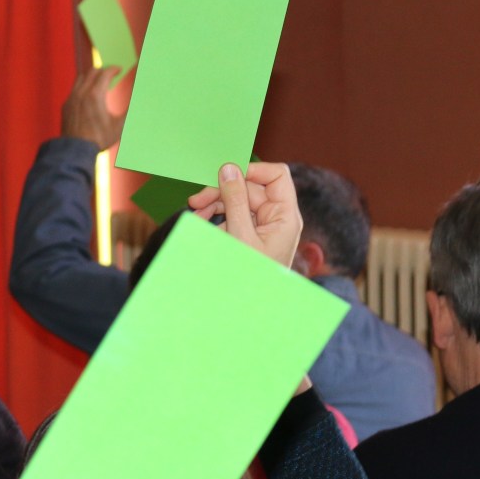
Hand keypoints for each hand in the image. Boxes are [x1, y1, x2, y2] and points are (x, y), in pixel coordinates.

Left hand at [60, 65, 124, 151]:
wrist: (76, 150)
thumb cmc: (99, 138)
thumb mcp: (119, 125)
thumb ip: (130, 109)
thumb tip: (140, 99)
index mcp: (95, 94)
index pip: (105, 73)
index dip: (114, 69)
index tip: (119, 70)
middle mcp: (82, 93)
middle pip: (92, 71)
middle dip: (103, 70)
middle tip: (111, 75)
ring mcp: (71, 98)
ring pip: (81, 78)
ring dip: (91, 76)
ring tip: (99, 82)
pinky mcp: (66, 106)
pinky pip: (74, 89)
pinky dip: (83, 87)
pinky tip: (88, 96)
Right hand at [187, 162, 302, 268]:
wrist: (252, 309)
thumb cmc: (252, 277)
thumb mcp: (241, 236)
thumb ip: (234, 201)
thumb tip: (228, 169)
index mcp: (285, 215)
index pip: (276, 176)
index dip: (253, 169)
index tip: (228, 173)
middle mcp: (276, 217)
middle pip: (250, 187)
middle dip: (223, 190)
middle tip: (197, 199)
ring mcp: (262, 225)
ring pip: (237, 200)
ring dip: (215, 204)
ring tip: (195, 212)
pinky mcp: (249, 234)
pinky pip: (232, 216)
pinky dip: (216, 217)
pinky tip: (201, 222)